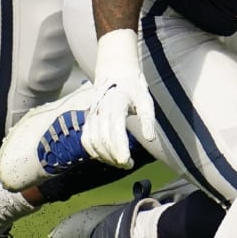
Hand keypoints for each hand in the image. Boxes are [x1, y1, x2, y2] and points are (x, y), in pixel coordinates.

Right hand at [82, 27, 155, 166]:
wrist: (115, 73)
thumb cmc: (134, 89)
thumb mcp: (146, 100)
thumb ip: (148, 119)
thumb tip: (150, 138)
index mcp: (117, 101)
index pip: (115, 128)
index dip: (119, 147)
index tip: (126, 162)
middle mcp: (101, 108)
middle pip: (103, 138)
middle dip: (115, 156)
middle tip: (128, 165)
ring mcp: (91, 114)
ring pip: (93, 141)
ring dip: (105, 157)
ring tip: (120, 162)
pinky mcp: (87, 119)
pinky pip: (86, 140)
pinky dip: (94, 152)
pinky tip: (107, 156)